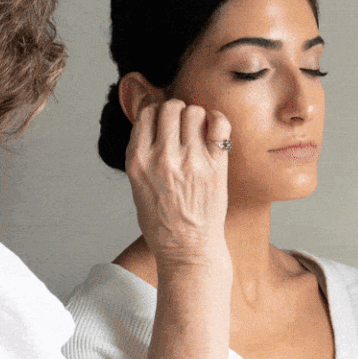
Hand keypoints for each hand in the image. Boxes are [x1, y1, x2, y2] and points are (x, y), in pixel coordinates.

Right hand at [125, 99, 231, 266]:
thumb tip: (154, 124)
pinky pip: (219, 124)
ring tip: (198, 134)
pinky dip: (217, 120)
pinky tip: (213, 132)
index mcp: (138, 161)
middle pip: (170, 107)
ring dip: (196, 117)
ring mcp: (191, 161)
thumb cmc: (163, 224)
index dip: (157, 114)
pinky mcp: (215, 166)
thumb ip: (143, 155)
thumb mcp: (138, 188)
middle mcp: (162, 158)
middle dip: (177, 112)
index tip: (164, 125)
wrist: (188, 251)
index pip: (147, 113)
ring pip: (194, 112)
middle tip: (182, 127)